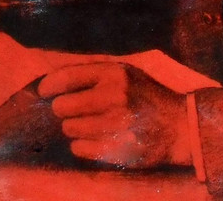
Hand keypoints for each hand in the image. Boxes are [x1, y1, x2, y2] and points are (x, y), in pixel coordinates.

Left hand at [37, 62, 190, 167]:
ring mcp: (116, 125)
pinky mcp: (117, 150)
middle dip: (64, 109)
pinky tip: (98, 138)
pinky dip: (82, 145)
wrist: (178, 126)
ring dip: (75, 128)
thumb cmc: (145, 95)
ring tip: (93, 124)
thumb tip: (53, 78)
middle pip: (62, 107)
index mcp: (115, 73)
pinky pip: (79, 149)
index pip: (67, 77)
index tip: (44, 91)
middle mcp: (114, 97)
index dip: (49, 85)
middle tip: (75, 110)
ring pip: (69, 129)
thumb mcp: (125, 72)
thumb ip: (93, 72)